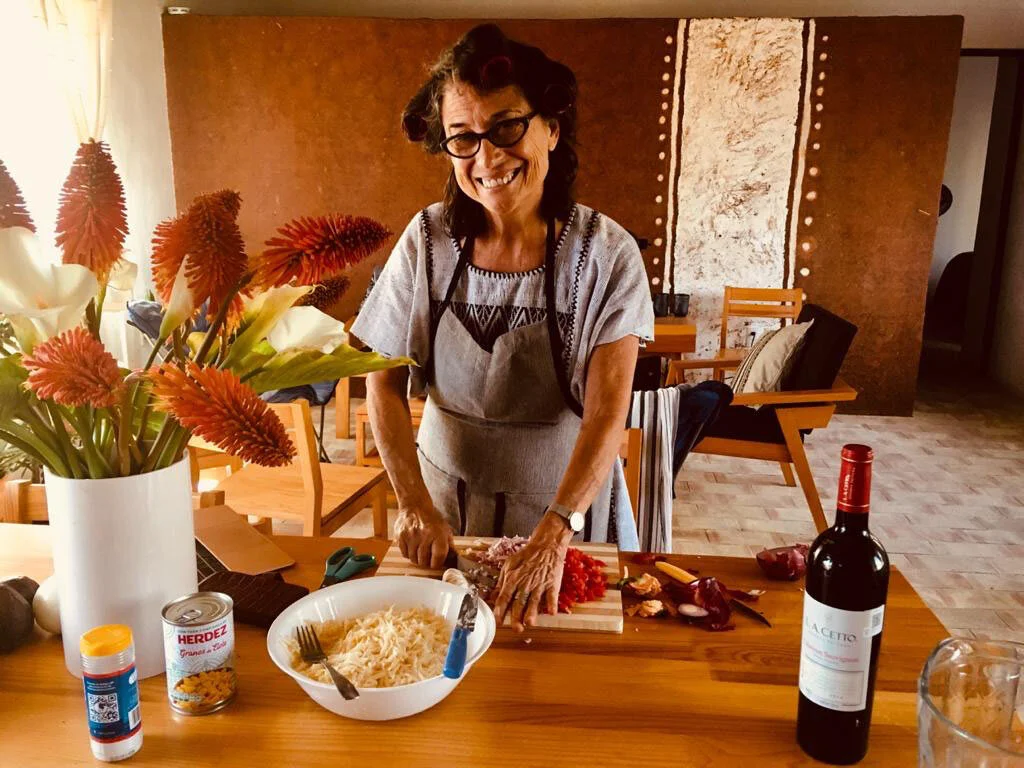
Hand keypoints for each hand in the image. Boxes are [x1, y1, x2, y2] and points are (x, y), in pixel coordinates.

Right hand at [395, 506, 452, 569]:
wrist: (415, 506)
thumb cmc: (432, 519)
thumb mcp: (445, 529)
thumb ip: (449, 546)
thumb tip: (453, 560)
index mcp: (438, 533)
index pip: (438, 557)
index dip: (438, 563)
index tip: (436, 563)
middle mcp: (424, 535)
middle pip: (424, 561)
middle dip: (427, 562)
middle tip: (428, 557)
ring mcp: (411, 536)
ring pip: (413, 559)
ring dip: (417, 558)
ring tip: (420, 550)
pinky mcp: (400, 536)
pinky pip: (404, 554)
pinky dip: (409, 554)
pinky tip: (413, 547)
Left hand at [493, 511, 572, 631]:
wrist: (546, 544)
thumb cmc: (527, 554)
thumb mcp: (510, 564)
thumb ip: (502, 581)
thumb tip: (494, 595)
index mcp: (513, 578)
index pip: (504, 596)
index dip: (500, 610)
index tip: (498, 621)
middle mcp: (526, 582)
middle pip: (519, 602)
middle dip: (516, 617)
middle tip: (515, 628)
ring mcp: (540, 583)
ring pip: (535, 601)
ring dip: (532, 613)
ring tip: (529, 623)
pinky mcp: (553, 583)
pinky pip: (552, 595)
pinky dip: (552, 604)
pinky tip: (551, 613)